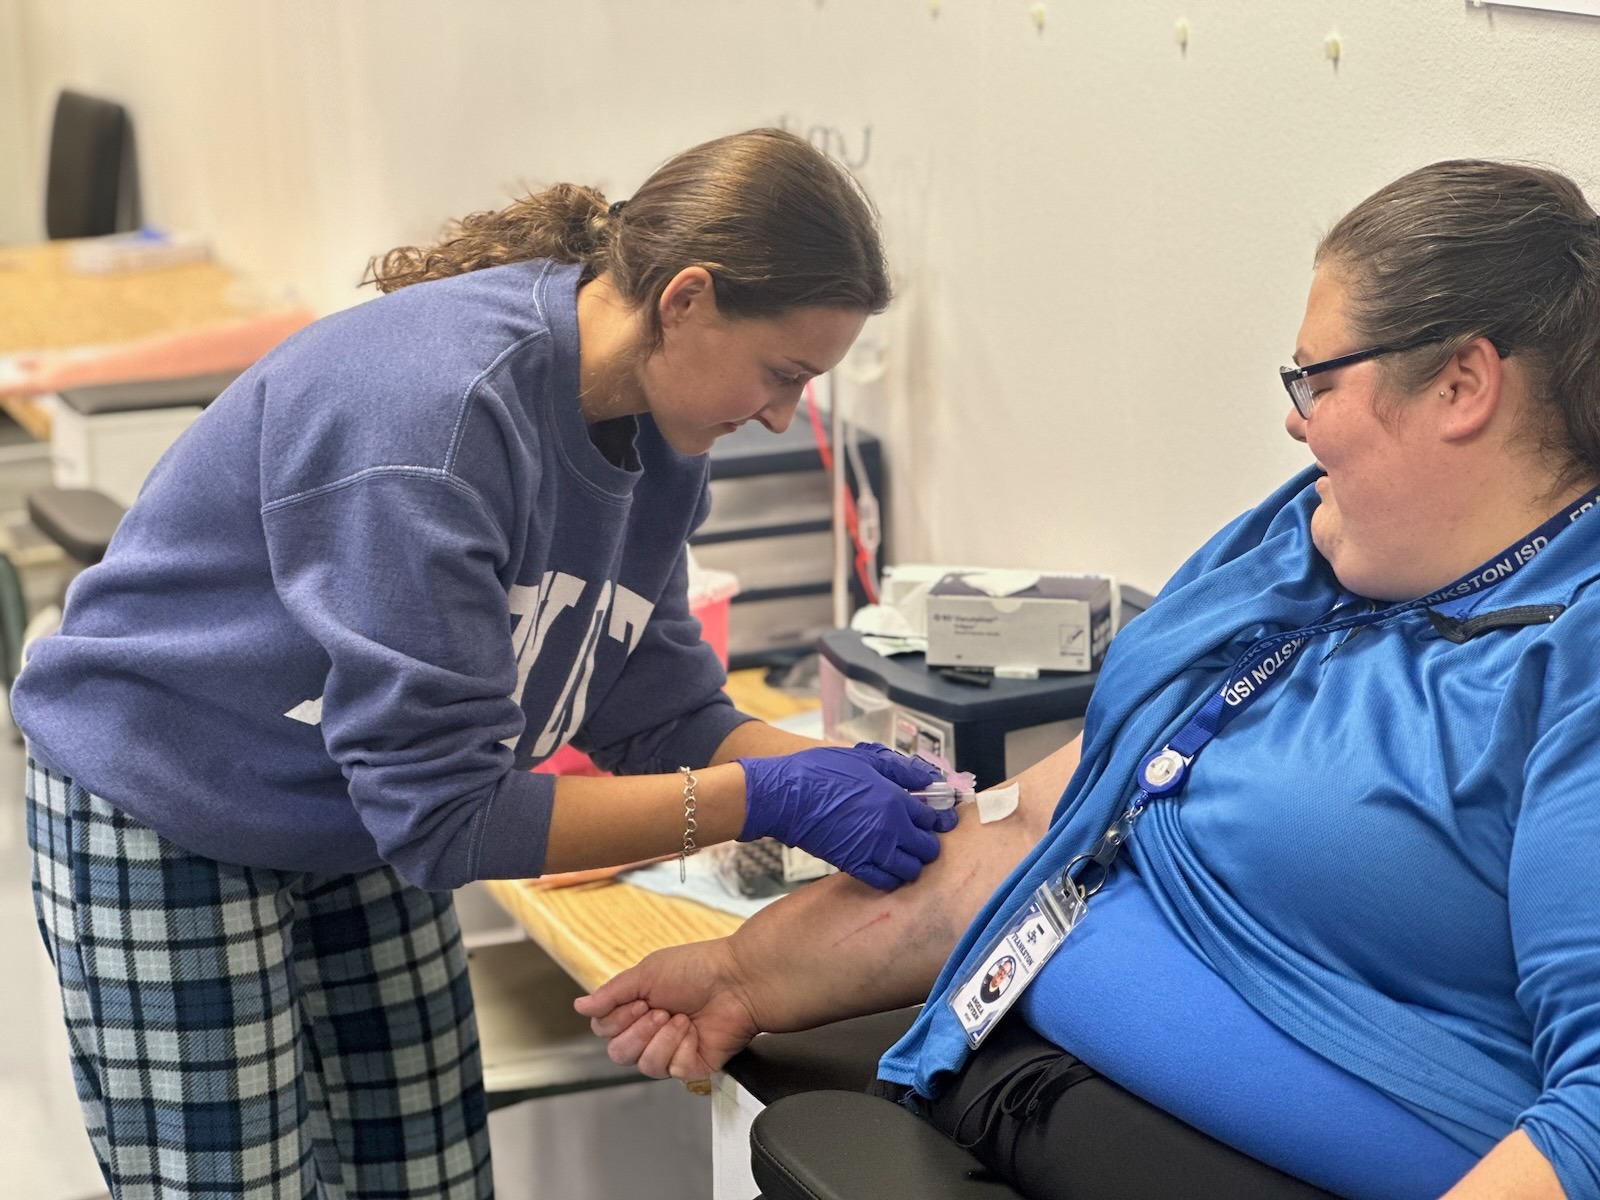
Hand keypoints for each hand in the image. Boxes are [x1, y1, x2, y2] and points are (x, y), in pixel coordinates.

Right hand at [575, 941, 759, 1080]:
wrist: (737, 981)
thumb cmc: (698, 969)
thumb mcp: (646, 973)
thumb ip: (611, 994)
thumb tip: (580, 1006)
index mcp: (638, 1007)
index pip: (604, 1029)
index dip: (616, 1019)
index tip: (640, 1000)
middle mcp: (652, 1031)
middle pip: (618, 1052)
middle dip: (636, 1031)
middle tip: (660, 1010)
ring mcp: (672, 1050)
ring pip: (642, 1065)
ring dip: (659, 1038)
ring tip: (680, 1018)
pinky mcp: (691, 1066)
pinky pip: (669, 1069)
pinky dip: (679, 1046)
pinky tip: (694, 1031)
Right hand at [738, 742, 955, 890]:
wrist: (786, 796)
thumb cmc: (821, 772)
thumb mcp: (864, 759)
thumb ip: (900, 770)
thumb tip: (926, 777)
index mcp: (895, 800)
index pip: (933, 818)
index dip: (939, 820)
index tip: (938, 820)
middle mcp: (890, 829)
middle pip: (927, 849)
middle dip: (927, 844)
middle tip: (918, 837)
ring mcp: (872, 850)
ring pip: (910, 870)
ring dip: (910, 863)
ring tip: (902, 853)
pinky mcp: (852, 865)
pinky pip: (884, 882)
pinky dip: (889, 878)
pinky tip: (884, 867)